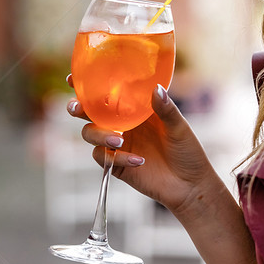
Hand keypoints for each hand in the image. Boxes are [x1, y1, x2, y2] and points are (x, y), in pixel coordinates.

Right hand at [66, 78, 217, 217]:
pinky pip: (104, 158)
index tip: (73, 78)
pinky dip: (118, 158)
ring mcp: (117, 146)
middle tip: (78, 109)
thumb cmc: (188, 152)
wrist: (190, 185)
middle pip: (89, 113)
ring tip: (120, 141)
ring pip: (90, 135)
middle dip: (78, 108)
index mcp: (133, 110)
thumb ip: (166, 109)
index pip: (106, 95)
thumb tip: (155, 88)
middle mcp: (121, 125)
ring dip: (100, 135)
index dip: (86, 86)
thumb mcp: (180, 127)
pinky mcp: (116, 165)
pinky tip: (140, 161)